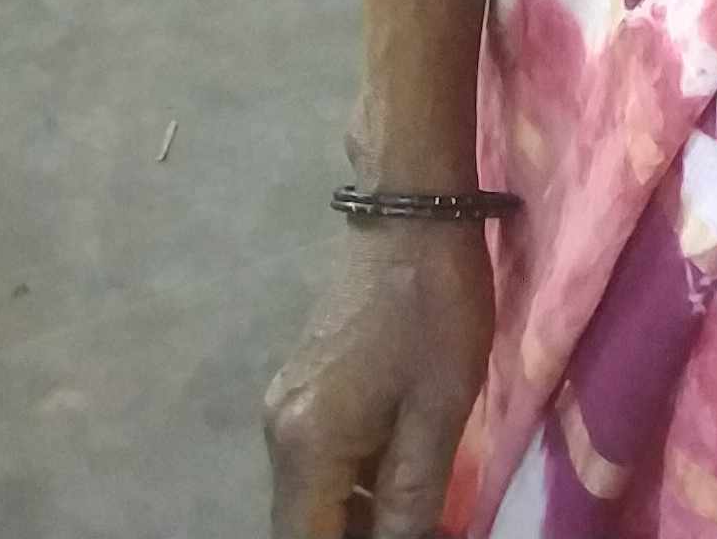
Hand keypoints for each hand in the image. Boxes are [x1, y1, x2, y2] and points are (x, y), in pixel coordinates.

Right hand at [263, 221, 495, 536]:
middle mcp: (277, 434)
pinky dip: (352, 482)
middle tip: (420, 529)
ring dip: (355, 516)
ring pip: (311, 495)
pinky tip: (398, 477)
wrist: (408, 210)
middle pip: (304, 523)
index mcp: (306, 447)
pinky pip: (318, 460)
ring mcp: (284, 406)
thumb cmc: (432, 307)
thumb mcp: (438, 410)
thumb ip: (412, 497)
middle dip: (354, 538)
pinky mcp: (300, 386)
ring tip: (415, 516)